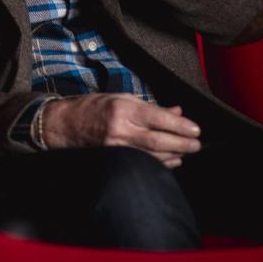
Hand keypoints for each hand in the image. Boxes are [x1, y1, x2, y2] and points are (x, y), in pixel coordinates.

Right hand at [42, 94, 200, 167]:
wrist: (65, 125)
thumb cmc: (93, 107)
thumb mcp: (121, 98)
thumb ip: (150, 107)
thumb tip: (176, 112)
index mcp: (123, 110)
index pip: (158, 118)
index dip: (180, 126)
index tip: (195, 129)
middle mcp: (120, 129)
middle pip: (158, 140)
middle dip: (182, 144)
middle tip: (197, 144)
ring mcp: (116, 147)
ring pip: (152, 155)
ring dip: (174, 155)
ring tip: (188, 152)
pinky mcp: (113, 159)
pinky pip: (142, 163)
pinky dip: (160, 163)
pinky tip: (172, 161)